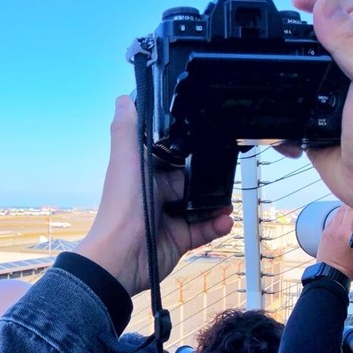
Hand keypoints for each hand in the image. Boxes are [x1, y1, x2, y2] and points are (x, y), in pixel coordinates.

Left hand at [75, 96, 232, 295]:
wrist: (121, 256)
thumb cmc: (122, 206)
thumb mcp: (125, 160)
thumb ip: (127, 129)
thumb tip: (124, 97)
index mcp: (145, 174)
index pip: (172, 157)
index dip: (190, 150)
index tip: (211, 140)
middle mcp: (157, 194)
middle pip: (191, 181)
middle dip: (210, 178)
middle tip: (230, 171)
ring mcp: (169, 218)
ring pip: (201, 206)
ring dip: (218, 202)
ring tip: (230, 199)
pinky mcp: (179, 240)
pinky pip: (203, 230)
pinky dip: (216, 225)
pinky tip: (225, 220)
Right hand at [292, 0, 352, 232]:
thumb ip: (352, 42)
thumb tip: (324, 5)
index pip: (352, 10)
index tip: (296, 1)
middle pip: (321, 38)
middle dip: (296, 34)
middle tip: (273, 36)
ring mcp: (332, 98)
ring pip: (300, 74)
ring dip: (283, 75)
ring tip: (266, 73)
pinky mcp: (315, 122)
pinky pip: (289, 110)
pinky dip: (278, 114)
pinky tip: (276, 118)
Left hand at [315, 204, 352, 280]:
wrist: (330, 275)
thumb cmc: (351, 268)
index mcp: (348, 232)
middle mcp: (337, 228)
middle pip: (346, 207)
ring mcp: (329, 229)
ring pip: (339, 211)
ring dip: (348, 208)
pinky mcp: (325, 232)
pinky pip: (334, 218)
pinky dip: (341, 215)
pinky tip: (348, 216)